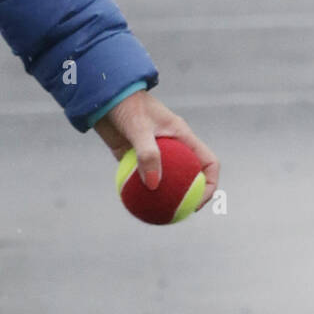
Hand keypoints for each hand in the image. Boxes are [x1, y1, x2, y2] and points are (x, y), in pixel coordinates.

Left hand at [93, 90, 218, 210]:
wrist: (103, 94)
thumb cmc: (126, 104)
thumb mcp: (138, 127)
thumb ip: (147, 154)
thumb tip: (153, 185)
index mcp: (182, 136)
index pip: (208, 163)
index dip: (210, 185)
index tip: (198, 201)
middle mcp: (173, 146)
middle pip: (190, 177)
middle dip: (189, 198)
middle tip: (178, 216)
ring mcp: (155, 152)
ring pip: (165, 181)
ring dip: (163, 198)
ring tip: (157, 218)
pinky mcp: (135, 156)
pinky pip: (142, 179)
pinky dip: (140, 192)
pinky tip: (132, 206)